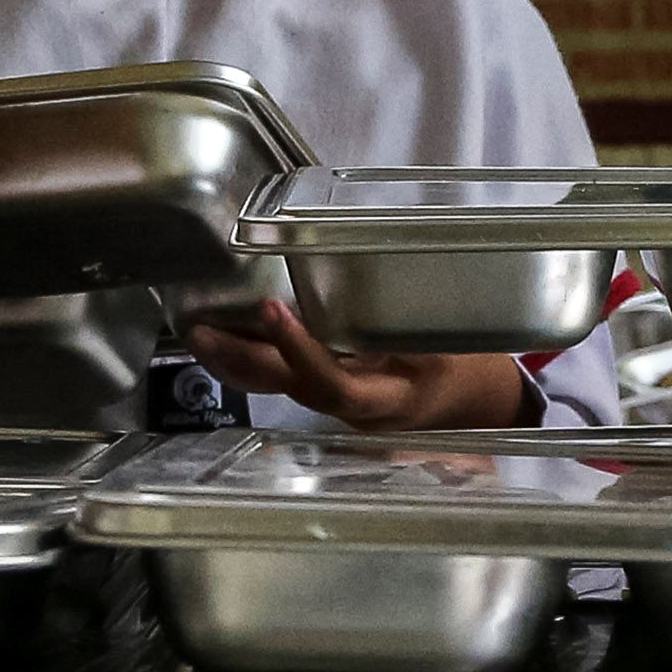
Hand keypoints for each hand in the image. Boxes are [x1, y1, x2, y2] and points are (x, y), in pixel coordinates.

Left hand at [187, 301, 534, 432]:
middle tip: (203, 330)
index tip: (276, 311)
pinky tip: (221, 341)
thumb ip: (410, 316)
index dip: (303, 353)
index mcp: (391, 397)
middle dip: (245, 361)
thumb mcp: (449, 340)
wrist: (474, 406)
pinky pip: (285, 383)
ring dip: (236, 363)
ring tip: (197, 333)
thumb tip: (379, 261)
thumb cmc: (464, 365)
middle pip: (292, 390)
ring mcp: (340, 409)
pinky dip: (251, 361)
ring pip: (281, 390)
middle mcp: (357, 411)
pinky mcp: (330, 396)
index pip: (336, 385)